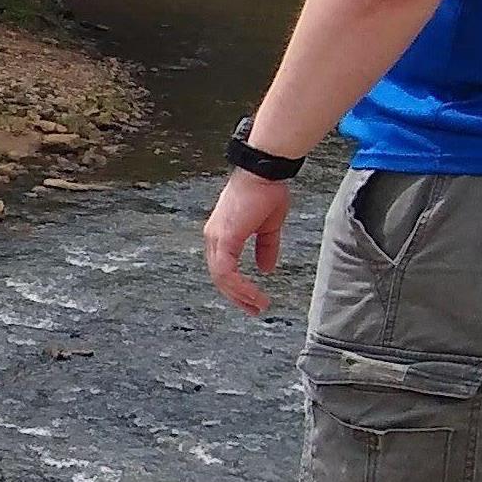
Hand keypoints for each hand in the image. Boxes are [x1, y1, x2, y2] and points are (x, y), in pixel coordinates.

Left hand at [205, 170, 294, 317]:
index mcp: (222, 235)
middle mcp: (214, 237)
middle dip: (237, 296)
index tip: (252, 299)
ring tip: (257, 305)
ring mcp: (216, 238)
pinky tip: (252, 294)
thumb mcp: (268, 227)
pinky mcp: (224, 238)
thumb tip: (266, 268)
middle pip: (218, 277)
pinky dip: (239, 286)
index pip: (223, 268)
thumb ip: (266, 248)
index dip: (236, 286)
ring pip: (221, 277)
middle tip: (254, 309)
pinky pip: (226, 271)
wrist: (265, 173)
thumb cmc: (266, 191)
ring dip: (239, 295)